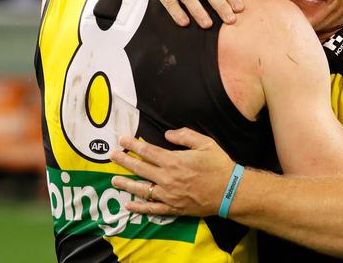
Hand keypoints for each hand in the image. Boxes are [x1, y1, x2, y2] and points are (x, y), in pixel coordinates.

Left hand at [109, 128, 235, 216]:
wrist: (230, 191)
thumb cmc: (219, 165)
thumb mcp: (205, 143)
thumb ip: (185, 136)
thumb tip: (168, 133)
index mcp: (174, 161)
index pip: (148, 151)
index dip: (133, 145)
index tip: (122, 140)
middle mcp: (168, 179)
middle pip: (141, 168)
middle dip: (124, 161)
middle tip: (112, 156)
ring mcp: (169, 195)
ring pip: (142, 189)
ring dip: (127, 184)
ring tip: (114, 180)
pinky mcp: (174, 208)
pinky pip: (153, 209)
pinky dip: (140, 208)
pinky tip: (129, 205)